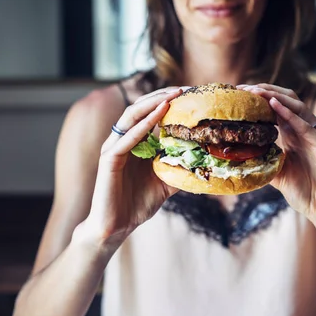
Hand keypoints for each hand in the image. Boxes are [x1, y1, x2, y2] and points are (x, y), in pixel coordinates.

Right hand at [81, 87, 184, 244]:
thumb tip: (206, 164)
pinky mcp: (109, 160)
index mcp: (134, 143)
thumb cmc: (137, 204)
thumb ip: (180, 169)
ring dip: (152, 104)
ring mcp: (113, 148)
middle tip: (183, 89)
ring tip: (172, 96)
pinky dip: (143, 126)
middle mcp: (122, 141)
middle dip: (161, 96)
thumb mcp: (166, 183)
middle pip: (140, 108)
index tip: (189, 94)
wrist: (116, 227)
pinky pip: (127, 138)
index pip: (149, 113)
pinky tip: (159, 117)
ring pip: (131, 117)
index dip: (167, 101)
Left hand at [238, 84, 315, 230]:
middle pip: (288, 101)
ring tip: (256, 91)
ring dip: (276, 97)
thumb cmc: (306, 194)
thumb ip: (263, 161)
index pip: (278, 107)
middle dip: (266, 91)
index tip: (239, 93)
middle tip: (244, 89)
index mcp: (296, 135)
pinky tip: (275, 106)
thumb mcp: (277, 174)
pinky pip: (308, 127)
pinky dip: (291, 115)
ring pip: (299, 108)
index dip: (260, 97)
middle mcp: (309, 131)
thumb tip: (237, 155)